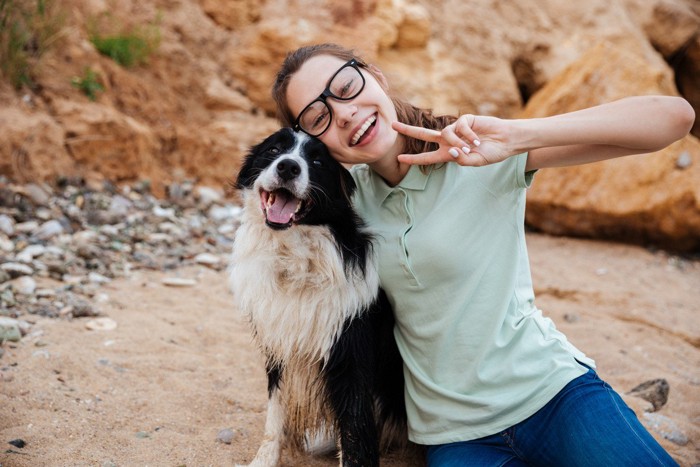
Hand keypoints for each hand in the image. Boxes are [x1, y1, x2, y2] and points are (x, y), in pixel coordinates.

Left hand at [393, 114, 518, 165]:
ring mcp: (456, 129)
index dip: (414, 158)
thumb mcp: (475, 162)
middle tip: (393, 125)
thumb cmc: (492, 153)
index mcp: (449, 153)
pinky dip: (468, 136)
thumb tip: (450, 151)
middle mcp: (449, 141)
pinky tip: (478, 140)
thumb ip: (461, 159)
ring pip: (446, 134)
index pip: (427, 157)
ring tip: (471, 148)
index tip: (399, 158)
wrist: (506, 141)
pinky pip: (460, 127)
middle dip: (408, 130)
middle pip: (424, 135)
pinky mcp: (465, 119)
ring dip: (457, 143)